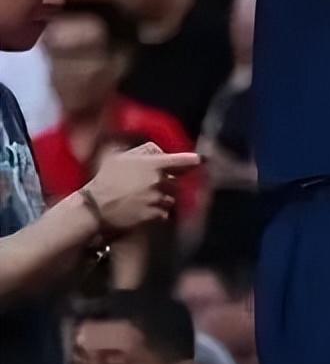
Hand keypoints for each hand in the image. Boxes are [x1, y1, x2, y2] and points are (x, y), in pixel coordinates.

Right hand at [82, 142, 200, 231]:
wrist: (94, 207)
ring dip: (166, 197)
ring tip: (150, 197)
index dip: (194, 160)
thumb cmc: (105, 179)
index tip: (201, 160)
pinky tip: (148, 209)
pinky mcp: (154, 215)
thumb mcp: (120, 156)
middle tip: (159, 184)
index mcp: (154, 164)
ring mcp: (158, 199)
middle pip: (178, 181)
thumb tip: (158, 148)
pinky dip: (160, 212)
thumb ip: (143, 150)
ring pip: (172, 198)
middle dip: (171, 182)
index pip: (185, 161)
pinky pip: (165, 213)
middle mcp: (160, 181)